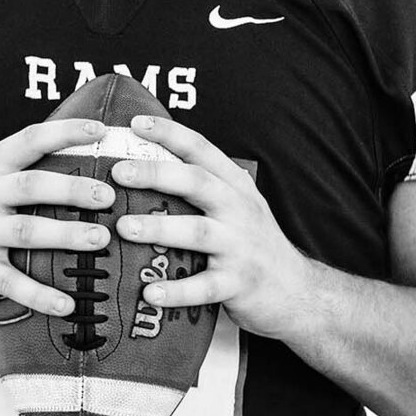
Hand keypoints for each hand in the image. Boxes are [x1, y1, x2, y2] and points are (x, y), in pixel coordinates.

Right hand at [0, 119, 113, 317]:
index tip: (101, 129)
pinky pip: (12, 283)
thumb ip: (11, 171)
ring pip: (28, 231)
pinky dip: (41, 294)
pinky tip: (67, 303)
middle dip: (74, 189)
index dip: (65, 132)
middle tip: (109, 195)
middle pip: (32, 185)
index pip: (28, 139)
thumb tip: (70, 161)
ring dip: (67, 235)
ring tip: (100, 239)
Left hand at [111, 115, 314, 337]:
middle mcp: (239, 210)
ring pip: (197, 232)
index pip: (202, 150)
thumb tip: (143, 168)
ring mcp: (240, 247)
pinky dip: (177, 291)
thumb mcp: (238, 206)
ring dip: (159, 228)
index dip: (170, 133)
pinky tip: (150, 292)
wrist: (297, 291)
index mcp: (235, 186)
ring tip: (123, 228)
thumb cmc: (253, 244)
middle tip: (119, 173)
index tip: (136, 123)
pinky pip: (204, 287)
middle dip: (156, 174)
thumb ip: (203, 188)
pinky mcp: (238, 284)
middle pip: (197, 183)